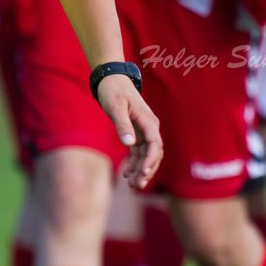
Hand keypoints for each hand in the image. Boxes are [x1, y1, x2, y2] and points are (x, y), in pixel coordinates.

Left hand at [96, 75, 162, 189]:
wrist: (110, 79)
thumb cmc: (113, 90)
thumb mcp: (116, 106)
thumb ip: (122, 124)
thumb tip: (129, 144)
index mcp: (148, 121)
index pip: (155, 144)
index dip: (151, 160)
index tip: (144, 172)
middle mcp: (149, 128)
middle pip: (153, 154)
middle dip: (147, 170)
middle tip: (137, 185)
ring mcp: (143, 132)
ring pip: (146, 156)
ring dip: (141, 170)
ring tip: (132, 186)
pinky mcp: (135, 133)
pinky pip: (137, 153)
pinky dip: (133, 163)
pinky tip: (126, 174)